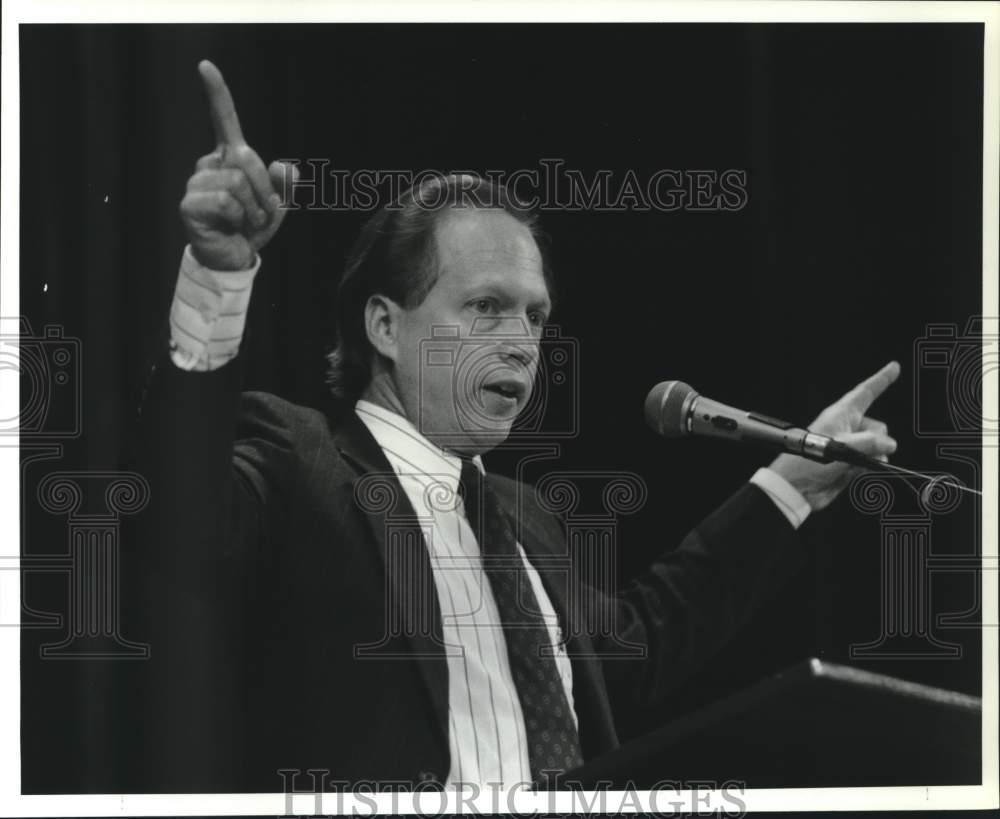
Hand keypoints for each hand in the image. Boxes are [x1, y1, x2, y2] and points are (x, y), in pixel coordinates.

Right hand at [179, 60, 296, 270]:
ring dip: (253, 207)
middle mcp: (210, 164)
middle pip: (247, 157)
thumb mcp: (279, 204)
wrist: (234, 258)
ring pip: (237, 182)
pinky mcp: (189, 203)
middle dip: (265, 188)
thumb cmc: (253, 227)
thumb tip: (287, 167)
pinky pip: (225, 200)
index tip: (205, 65)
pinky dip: (238, 216)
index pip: (223, 119)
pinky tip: (230, 226)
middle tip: (261, 212)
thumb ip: (287, 185)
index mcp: (230, 157)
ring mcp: (196, 182)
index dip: (216, 92)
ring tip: (245, 221)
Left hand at [769, 361, 900, 511]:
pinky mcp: (849, 463)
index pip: (865, 392)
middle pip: (877, 427)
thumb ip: (869, 443)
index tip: (893, 367)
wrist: (796, 488)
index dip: (881, 379)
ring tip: (850, 464)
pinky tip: (852, 471)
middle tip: (859, 451)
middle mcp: (845, 428)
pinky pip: (870, 461)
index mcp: (840, 415)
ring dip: (872, 457)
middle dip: (877, 440)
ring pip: (876, 446)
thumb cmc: (806, 462)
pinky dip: (867, 467)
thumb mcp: (840, 447)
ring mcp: (848, 446)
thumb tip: (889, 444)